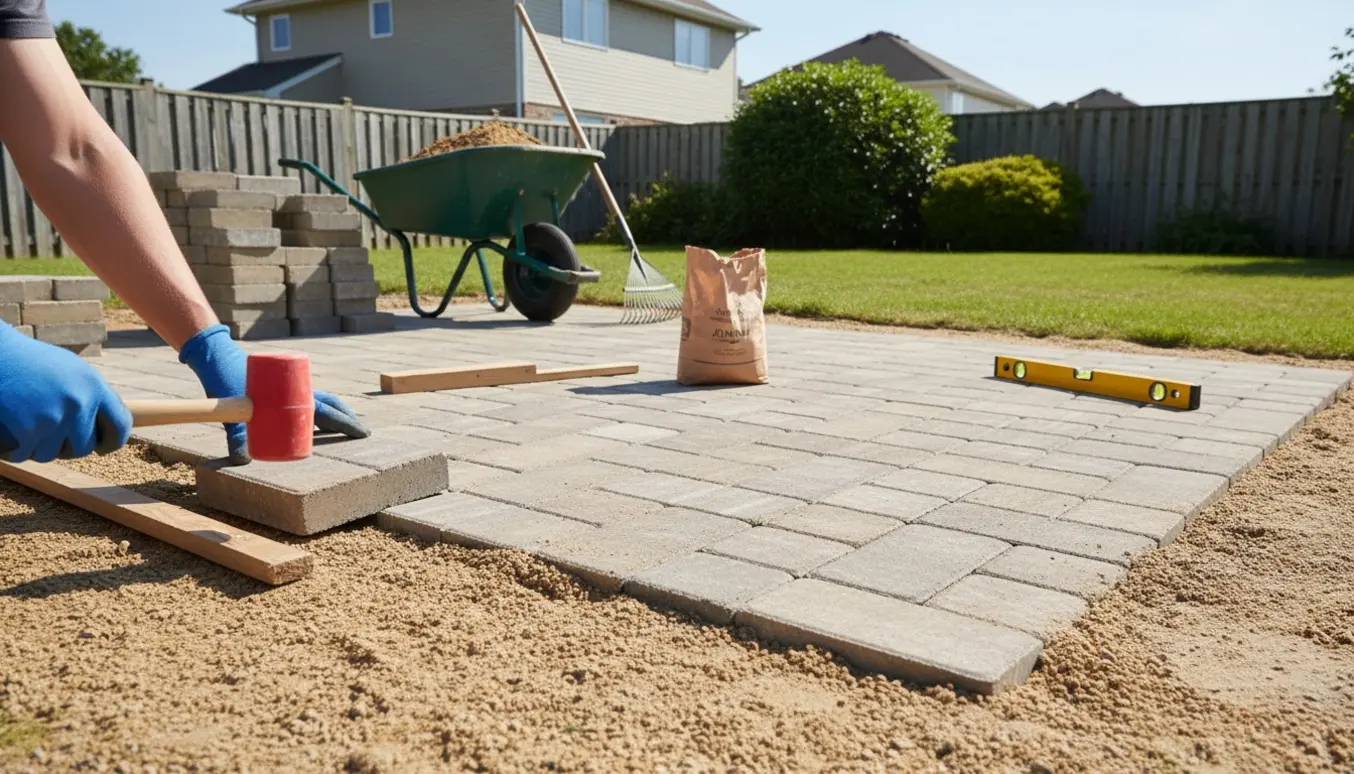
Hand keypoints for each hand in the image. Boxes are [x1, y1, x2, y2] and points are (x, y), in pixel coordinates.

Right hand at [0, 321, 131, 462]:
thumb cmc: (28, 362)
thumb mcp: (70, 371)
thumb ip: (90, 396)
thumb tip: (107, 424)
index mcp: (94, 386)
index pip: (120, 425)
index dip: (111, 441)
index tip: (102, 447)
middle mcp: (80, 402)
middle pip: (83, 447)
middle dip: (65, 445)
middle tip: (47, 431)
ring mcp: (55, 417)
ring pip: (52, 454)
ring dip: (36, 446)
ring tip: (25, 424)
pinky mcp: (29, 429)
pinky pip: (25, 454)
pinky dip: (14, 448)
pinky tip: (9, 431)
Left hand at [177, 325, 369, 463]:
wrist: (219, 358)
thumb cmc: (227, 382)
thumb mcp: (233, 411)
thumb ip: (236, 437)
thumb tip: (240, 461)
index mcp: (294, 398)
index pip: (328, 413)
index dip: (346, 424)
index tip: (362, 433)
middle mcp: (297, 390)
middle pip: (332, 404)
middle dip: (347, 418)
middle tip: (361, 431)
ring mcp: (291, 386)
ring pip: (322, 398)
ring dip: (335, 410)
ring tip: (344, 423)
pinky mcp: (281, 385)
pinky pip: (306, 396)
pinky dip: (318, 404)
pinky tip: (318, 412)